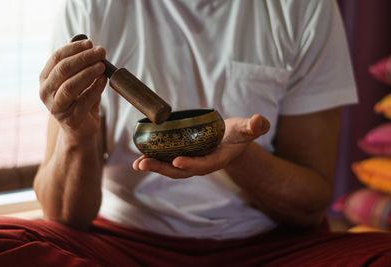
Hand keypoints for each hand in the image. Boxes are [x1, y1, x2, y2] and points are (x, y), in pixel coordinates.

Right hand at [39, 39, 106, 140]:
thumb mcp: (79, 81)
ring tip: (102, 66)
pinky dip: (96, 88)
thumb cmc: (80, 101)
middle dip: (84, 58)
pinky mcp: (70, 119)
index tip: (90, 43)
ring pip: (70, 86)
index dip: (74, 49)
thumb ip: (81, 65)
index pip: (56, 58)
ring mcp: (56, 107)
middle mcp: (46, 92)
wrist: (81, 129)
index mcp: (46, 79)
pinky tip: (104, 80)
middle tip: (100, 52)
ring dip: (88, 73)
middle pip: (63, 70)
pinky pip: (84, 100)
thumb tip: (90, 46)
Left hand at [133, 114, 269, 177]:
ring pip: (171, 168)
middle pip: (181, 170)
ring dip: (154, 166)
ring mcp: (191, 162)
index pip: (204, 165)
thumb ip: (254, 126)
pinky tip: (139, 158)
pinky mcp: (184, 156)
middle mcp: (202, 165)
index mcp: (217, 160)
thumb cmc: (238, 134)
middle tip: (143, 163)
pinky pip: (167, 161)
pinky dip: (154, 160)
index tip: (177, 161)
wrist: (231, 141)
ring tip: (137, 163)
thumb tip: (260, 121)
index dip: (191, 164)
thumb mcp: (247, 129)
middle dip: (162, 168)